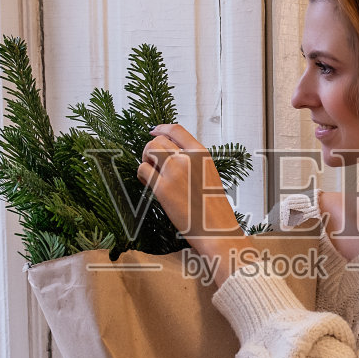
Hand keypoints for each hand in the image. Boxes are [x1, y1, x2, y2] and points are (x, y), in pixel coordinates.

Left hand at [137, 124, 258, 286]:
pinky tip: (148, 183)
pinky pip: (142, 170)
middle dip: (150, 149)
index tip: (154, 131)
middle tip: (152, 162)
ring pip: (148, 151)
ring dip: (145, 160)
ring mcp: (175, 172)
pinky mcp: (163, 188)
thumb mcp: (209, 174)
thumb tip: (171, 153)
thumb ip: (192, 161)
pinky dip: (142, 174)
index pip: (176, 129)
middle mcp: (188, 159)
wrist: (216, 229)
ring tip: (151, 173)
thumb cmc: (213, 207)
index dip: (161, 128)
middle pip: (158, 140)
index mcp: (202, 154)